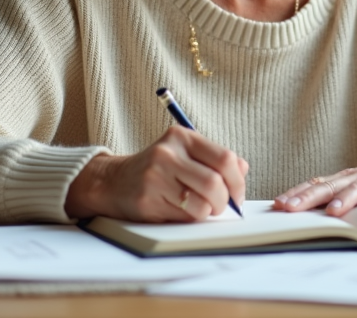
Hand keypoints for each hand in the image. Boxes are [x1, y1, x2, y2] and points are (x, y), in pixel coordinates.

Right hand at [64, 127, 247, 221]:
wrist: (113, 181)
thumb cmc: (157, 169)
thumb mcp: (184, 153)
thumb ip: (215, 158)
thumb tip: (243, 170)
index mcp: (182, 137)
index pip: (225, 158)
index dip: (238, 181)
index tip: (238, 193)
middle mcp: (168, 153)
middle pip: (215, 183)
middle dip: (225, 201)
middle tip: (222, 206)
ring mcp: (156, 177)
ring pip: (202, 204)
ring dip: (208, 212)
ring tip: (202, 208)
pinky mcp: (148, 200)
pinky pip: (185, 217)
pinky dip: (191, 219)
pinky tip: (182, 211)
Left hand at [272, 160, 356, 216]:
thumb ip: (339, 202)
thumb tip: (307, 221)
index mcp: (346, 177)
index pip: (316, 183)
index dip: (297, 192)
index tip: (277, 204)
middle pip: (329, 184)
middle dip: (307, 197)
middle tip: (288, 208)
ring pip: (356, 185)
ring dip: (341, 198)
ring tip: (328, 212)